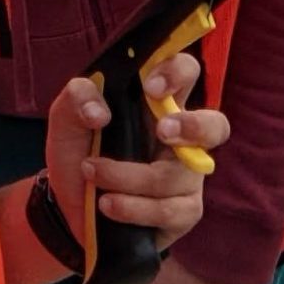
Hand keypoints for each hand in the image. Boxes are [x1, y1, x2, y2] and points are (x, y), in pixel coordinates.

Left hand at [44, 53, 228, 250]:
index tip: (150, 87)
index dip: (177, 72)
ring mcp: (186, 176)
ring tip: (92, 174)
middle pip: (216, 125)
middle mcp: (181, 137)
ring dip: (128, 176)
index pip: (185, 73)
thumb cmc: (78, 152)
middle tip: (163, 130)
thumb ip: (77, 99)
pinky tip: (107, 204)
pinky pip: (171, 211)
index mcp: (157, 103)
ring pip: (178, 175)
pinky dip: (134, 208)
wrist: (69, 206)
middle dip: (195, 126)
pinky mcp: (182, 211)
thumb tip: (99, 111)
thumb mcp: (66, 120)